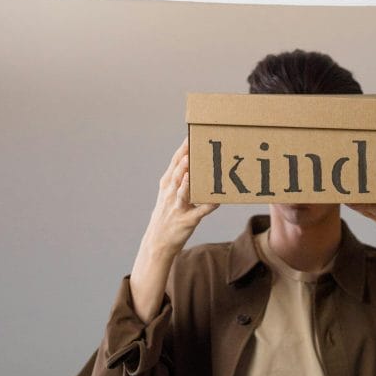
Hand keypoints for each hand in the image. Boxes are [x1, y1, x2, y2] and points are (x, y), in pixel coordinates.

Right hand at [130, 140, 216, 322]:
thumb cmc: (167, 213)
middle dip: (185, 159)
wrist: (158, 242)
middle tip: (194, 144)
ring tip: (194, 167)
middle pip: (178, 172)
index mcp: (167, 183)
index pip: (175, 161)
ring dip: (188, 179)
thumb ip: (180, 176)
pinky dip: (207, 205)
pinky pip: (199, 212)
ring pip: (183, 190)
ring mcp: (177, 207)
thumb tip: (194, 157)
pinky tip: (217, 199)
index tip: (192, 133)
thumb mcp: (168, 193)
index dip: (183, 147)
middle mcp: (170, 193)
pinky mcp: (186, 221)